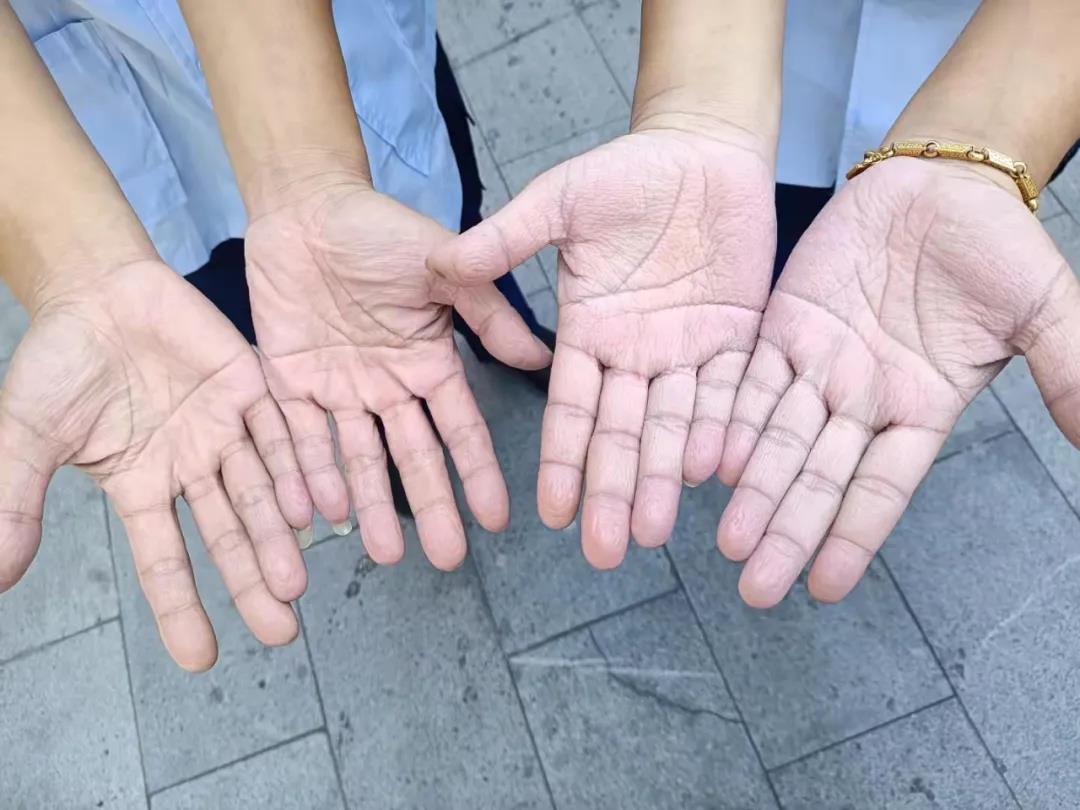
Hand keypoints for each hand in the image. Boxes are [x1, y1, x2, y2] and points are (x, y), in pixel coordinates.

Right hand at [0, 260, 311, 669]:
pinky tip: (312, 506)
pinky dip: (296, 467)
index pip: (165, 560)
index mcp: (143, 486)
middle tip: (281, 631)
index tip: (202, 658)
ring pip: (261, 490)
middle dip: (254, 581)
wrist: (97, 289)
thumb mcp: (28, 434)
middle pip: (229, 534)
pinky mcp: (251, 387)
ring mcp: (225, 428)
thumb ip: (16, 499)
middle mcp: (192, 466)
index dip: (182, 608)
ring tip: (295, 583)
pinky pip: (279, 431)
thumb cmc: (59, 363)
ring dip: (279, 535)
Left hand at [244, 176, 551, 569]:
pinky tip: (318, 513)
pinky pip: (298, 437)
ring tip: (384, 555)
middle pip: (412, 458)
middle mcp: (389, 389)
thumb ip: (487, 312)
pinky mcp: (289, 385)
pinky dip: (307, 474)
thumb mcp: (442, 264)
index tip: (499, 519)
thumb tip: (544, 358)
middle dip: (430, 508)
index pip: (460, 429)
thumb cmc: (380, 229)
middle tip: (445, 560)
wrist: (304, 207)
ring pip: (357, 460)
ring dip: (370, 506)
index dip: (479, 473)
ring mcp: (339, 392)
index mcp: (429, 364)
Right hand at [428, 127, 775, 567]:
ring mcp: (687, 351)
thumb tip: (440, 262)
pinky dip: (725, 430)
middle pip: (621, 434)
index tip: (551, 514)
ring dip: (662, 477)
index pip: (570, 409)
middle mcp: (634, 355)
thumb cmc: (625, 170)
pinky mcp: (737, 338)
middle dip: (611, 491)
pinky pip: (732, 392)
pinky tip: (713, 473)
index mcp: (587, 332)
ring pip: (675, 426)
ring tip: (652, 531)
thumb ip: (507, 237)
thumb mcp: (559, 200)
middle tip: (604, 553)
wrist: (702, 149)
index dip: (562, 461)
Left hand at [717, 158, 1079, 607]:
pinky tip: (708, 461)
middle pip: (818, 478)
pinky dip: (731, 420)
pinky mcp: (783, 326)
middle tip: (753, 587)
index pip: (881, 487)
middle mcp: (862, 398)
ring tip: (726, 541)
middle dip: (786, 531)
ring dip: (751, 489)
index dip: (853, 536)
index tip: (824, 588)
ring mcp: (819, 364)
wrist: (941, 183)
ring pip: (777, 438)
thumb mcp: (1042, 308)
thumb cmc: (995, 245)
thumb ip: (1066, 369)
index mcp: (919, 408)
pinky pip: (751, 380)